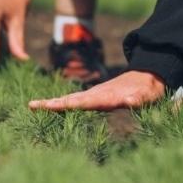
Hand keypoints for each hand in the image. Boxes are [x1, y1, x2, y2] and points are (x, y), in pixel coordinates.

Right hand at [28, 70, 166, 111]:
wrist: (151, 74)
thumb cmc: (150, 89)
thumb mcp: (148, 95)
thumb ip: (139, 98)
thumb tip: (130, 101)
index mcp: (107, 96)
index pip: (82, 102)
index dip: (64, 105)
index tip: (46, 105)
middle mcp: (98, 94)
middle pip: (72, 100)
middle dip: (51, 103)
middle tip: (31, 105)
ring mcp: (97, 94)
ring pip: (73, 99)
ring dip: (55, 103)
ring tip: (35, 106)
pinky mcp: (99, 97)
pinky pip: (78, 101)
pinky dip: (64, 104)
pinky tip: (55, 108)